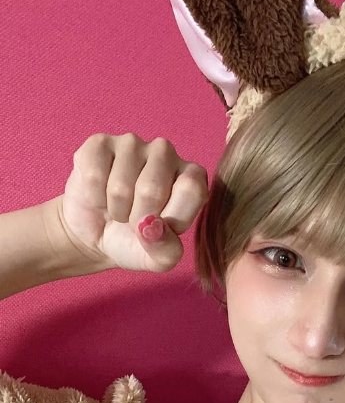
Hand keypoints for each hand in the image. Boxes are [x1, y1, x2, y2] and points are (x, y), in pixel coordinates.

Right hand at [58, 132, 208, 272]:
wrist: (95, 236)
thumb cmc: (135, 243)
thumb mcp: (157, 259)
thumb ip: (166, 250)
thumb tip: (151, 226)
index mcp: (191, 177)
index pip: (191, 190)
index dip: (171, 217)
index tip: (160, 225)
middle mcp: (166, 153)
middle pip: (152, 189)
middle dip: (137, 217)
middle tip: (134, 220)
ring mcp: (132, 143)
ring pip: (120, 186)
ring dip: (116, 209)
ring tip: (118, 208)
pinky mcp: (99, 143)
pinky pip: (94, 174)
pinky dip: (94, 196)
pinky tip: (99, 194)